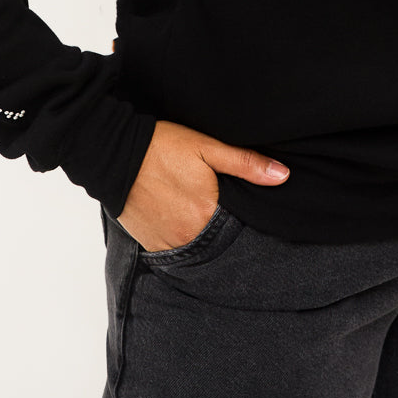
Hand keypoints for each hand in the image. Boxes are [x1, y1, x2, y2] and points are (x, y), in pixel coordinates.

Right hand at [117, 119, 290, 252]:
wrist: (113, 153)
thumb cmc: (162, 146)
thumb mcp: (207, 147)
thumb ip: (245, 164)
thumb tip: (283, 175)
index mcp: (208, 213)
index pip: (240, 228)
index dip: (245, 219)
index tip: (244, 210)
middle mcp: (189, 236)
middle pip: (219, 241)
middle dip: (225, 230)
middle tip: (221, 210)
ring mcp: (168, 244)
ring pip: (198, 248)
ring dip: (203, 236)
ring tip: (200, 215)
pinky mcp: (151, 245)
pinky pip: (175, 251)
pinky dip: (182, 239)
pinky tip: (182, 221)